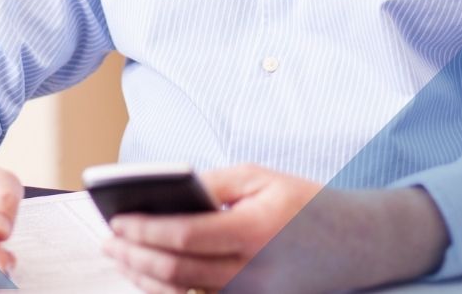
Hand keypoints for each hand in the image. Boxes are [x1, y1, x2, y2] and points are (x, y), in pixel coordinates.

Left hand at [103, 164, 448, 293]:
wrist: (353, 242)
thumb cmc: (304, 203)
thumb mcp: (260, 178)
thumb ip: (211, 185)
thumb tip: (165, 193)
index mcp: (254, 230)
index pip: (186, 235)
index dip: (145, 230)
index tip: (117, 220)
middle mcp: (253, 271)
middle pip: (177, 272)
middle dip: (135, 256)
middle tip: (109, 241)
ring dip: (144, 276)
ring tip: (121, 256)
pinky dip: (168, 288)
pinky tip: (148, 272)